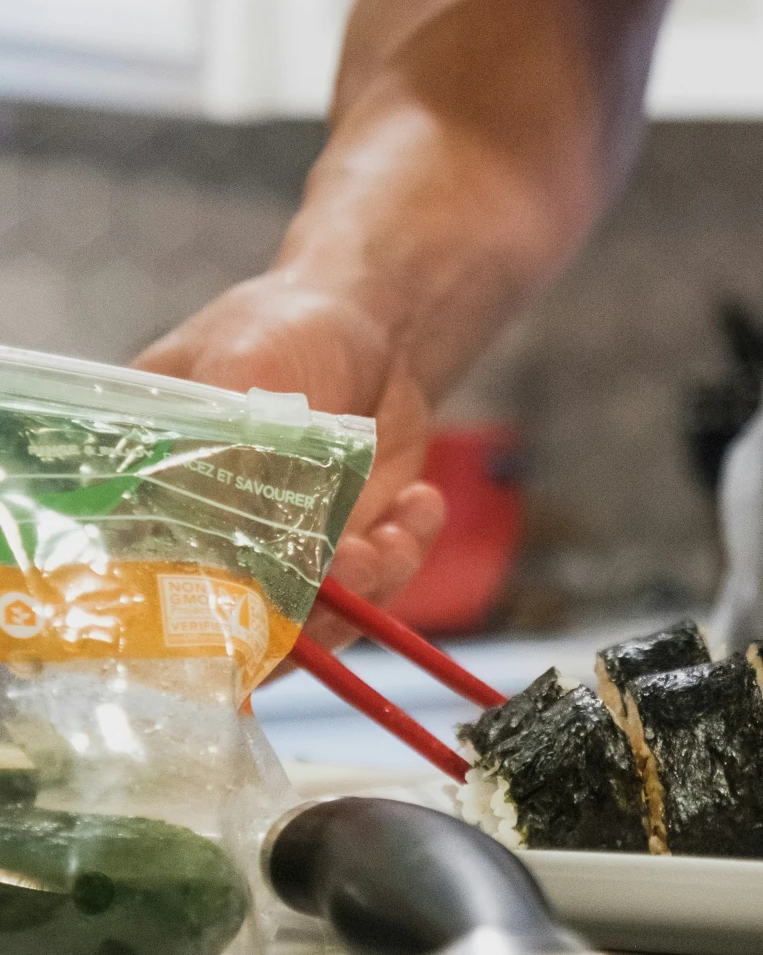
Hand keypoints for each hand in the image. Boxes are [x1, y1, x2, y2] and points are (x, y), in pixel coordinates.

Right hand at [136, 278, 444, 646]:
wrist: (365, 324)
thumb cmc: (278, 330)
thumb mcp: (242, 369)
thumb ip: (226, 444)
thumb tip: (226, 527)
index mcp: (151, 499)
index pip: (150, 590)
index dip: (196, 619)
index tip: (256, 607)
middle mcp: (210, 542)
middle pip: (239, 630)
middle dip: (305, 616)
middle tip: (354, 560)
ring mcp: (282, 556)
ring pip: (315, 624)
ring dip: (363, 592)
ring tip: (393, 537)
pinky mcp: (346, 553)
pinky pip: (375, 589)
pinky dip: (405, 557)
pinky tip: (421, 503)